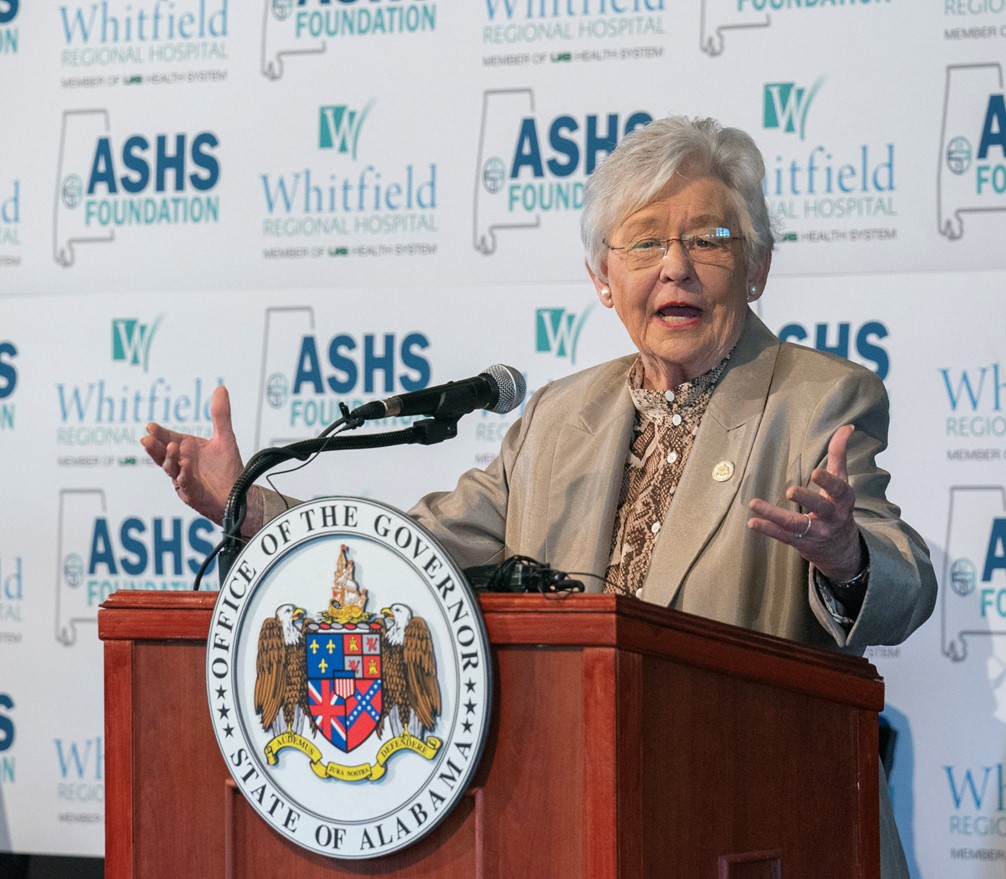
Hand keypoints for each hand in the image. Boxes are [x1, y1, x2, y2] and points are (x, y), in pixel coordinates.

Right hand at [140, 385, 244, 525]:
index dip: (160, 434)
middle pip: (164, 455)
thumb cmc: (228, 469)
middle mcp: (181, 465)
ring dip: (170, 459)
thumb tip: (221, 388)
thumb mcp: (225, 437)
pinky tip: (186, 464)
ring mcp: (185, 480)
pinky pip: (186, 484)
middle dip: (155, 447)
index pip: (168, 439)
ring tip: (172, 447)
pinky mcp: (194, 494)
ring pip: (172, 470)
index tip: (151, 426)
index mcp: (186, 451)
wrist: (239, 495)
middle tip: (147, 437)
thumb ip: (220, 415)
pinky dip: (185, 474)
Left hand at [747, 424, 863, 581]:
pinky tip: (752, 522)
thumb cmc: (838, 508)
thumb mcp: (842, 482)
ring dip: (774, 515)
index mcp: (842, 500)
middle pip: (821, 508)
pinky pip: (782, 536)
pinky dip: (767, 529)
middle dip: (807, 499)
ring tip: (754, 504)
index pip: (838, 489)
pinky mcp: (800, 542)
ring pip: (795, 525)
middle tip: (790, 490)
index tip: (816, 473)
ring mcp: (815, 532)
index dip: (828, 482)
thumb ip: (839, 455)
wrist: (843, 550)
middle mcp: (831, 517)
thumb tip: (847, 427)